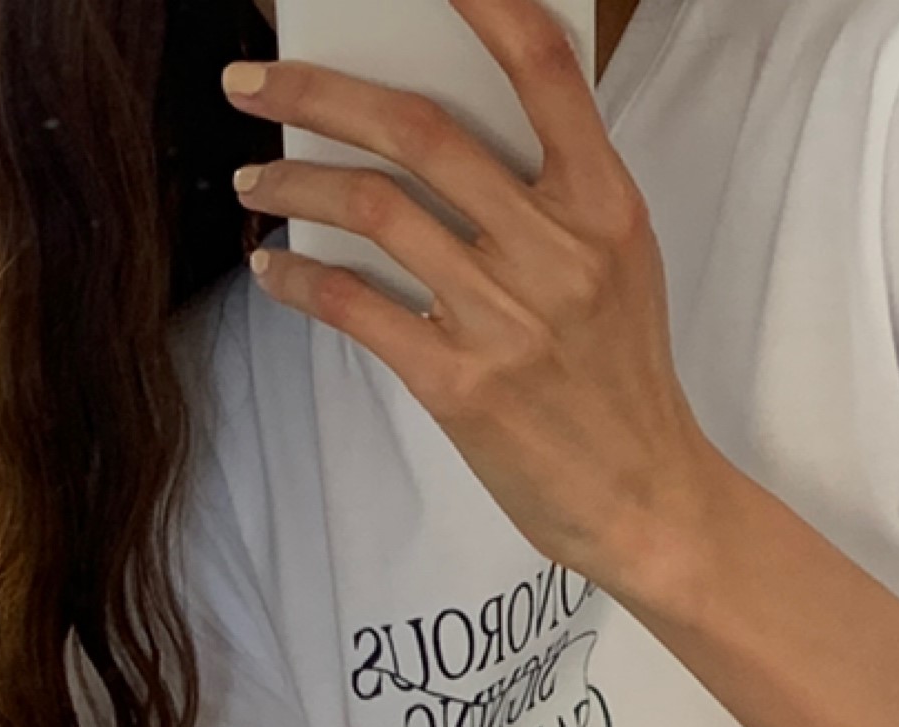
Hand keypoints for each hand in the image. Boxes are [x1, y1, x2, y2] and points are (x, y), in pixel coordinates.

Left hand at [225, 0, 722, 598]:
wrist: (646, 504)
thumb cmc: (621, 382)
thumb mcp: (619, 267)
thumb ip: (554, 193)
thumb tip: (436, 130)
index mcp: (604, 206)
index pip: (545, 67)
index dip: (484, 1)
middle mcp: (557, 251)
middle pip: (419, 128)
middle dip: (316, 90)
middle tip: (252, 82)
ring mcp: (508, 319)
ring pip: (373, 208)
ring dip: (292, 183)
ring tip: (255, 178)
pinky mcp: (463, 385)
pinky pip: (357, 305)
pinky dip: (300, 277)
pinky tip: (275, 266)